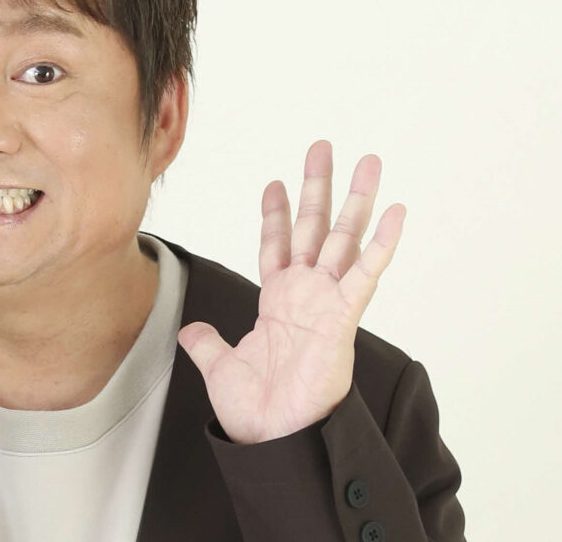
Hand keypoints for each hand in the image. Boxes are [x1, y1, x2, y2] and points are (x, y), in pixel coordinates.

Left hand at [177, 140, 405, 444]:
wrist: (274, 437)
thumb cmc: (257, 409)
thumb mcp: (220, 366)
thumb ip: (207, 344)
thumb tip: (190, 331)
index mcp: (277, 300)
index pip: (277, 245)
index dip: (276, 214)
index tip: (275, 182)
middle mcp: (305, 293)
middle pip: (313, 227)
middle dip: (317, 186)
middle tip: (323, 147)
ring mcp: (327, 301)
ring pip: (343, 238)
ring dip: (356, 200)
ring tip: (369, 161)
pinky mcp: (343, 317)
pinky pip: (365, 274)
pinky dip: (380, 243)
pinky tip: (395, 212)